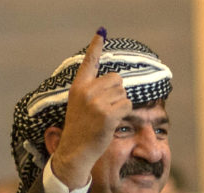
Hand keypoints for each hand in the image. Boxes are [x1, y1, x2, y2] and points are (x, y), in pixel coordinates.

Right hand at [48, 32, 131, 187]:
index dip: (96, 46)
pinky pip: (127, 105)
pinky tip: (114, 121)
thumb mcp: (80, 104)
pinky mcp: (107, 114)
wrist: (76, 150)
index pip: (89, 62)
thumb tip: (115, 79)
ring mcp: (96, 102)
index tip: (101, 32)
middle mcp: (86, 91)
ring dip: (121, 103)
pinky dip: (125, 113)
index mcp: (78, 86)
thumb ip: (92, 90)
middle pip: (117, 78)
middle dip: (117, 92)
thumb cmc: (81, 128)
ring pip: (124, 92)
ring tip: (108, 116)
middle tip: (107, 107)